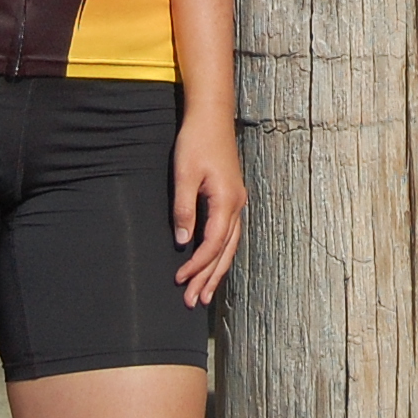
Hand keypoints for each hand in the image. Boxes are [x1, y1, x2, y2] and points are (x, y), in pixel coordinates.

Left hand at [171, 111, 247, 307]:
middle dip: (210, 278)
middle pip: (225, 251)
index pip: (213, 243)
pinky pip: (229, 234)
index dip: (198, 264)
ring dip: (216, 270)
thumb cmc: (196, 141)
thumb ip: (184, 209)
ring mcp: (237, 201)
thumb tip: (183, 241)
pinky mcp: (232, 197)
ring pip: (230, 245)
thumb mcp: (184, 174)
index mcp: (227, 201)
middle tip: (194, 302)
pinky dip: (220, 253)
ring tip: (204, 293)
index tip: (181, 280)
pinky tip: (212, 264)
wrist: (212, 115)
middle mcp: (237, 204)